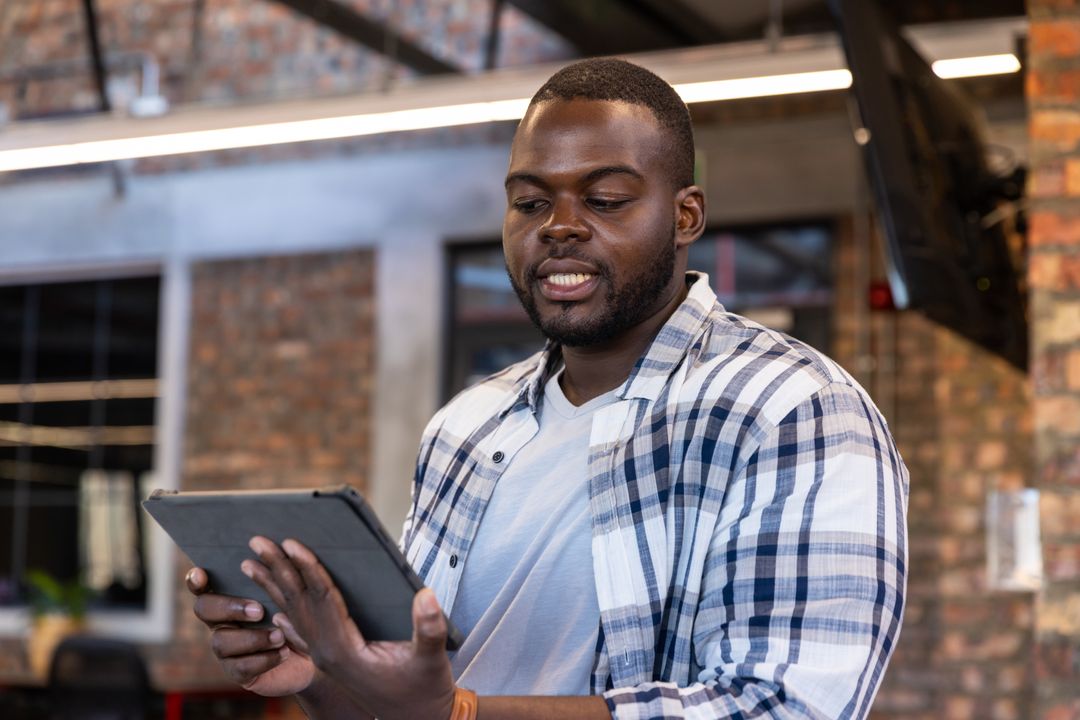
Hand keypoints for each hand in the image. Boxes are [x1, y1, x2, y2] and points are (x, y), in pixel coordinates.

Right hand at [186, 567, 316, 696]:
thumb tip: (279, 556)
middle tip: (259, 610)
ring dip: (253, 638)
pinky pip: (240, 667)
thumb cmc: (303, 616)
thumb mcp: (295, 596)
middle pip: (204, 609)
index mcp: (232, 597)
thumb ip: (282, 580)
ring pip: (220, 642)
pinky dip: (264, 659)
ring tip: (280, 636)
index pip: (204, 585)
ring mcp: (227, 649)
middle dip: (229, 607)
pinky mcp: (238, 672)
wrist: (318, 653)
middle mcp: (222, 622)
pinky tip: (284, 652)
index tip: (201, 573)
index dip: (196, 580)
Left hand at [242, 536, 455, 719]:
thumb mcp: (432, 660)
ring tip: (251, 565)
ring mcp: (326, 660)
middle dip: (277, 571)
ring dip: (274, 589)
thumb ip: (429, 628)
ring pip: (294, 617)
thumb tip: (426, 594)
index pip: (321, 600)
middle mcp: (327, 654)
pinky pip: (302, 634)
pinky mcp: (333, 662)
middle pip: (298, 604)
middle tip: (255, 542)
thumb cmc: (425, 690)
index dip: (307, 570)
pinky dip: (287, 617)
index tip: (291, 544)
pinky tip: (274, 613)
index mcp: (345, 651)